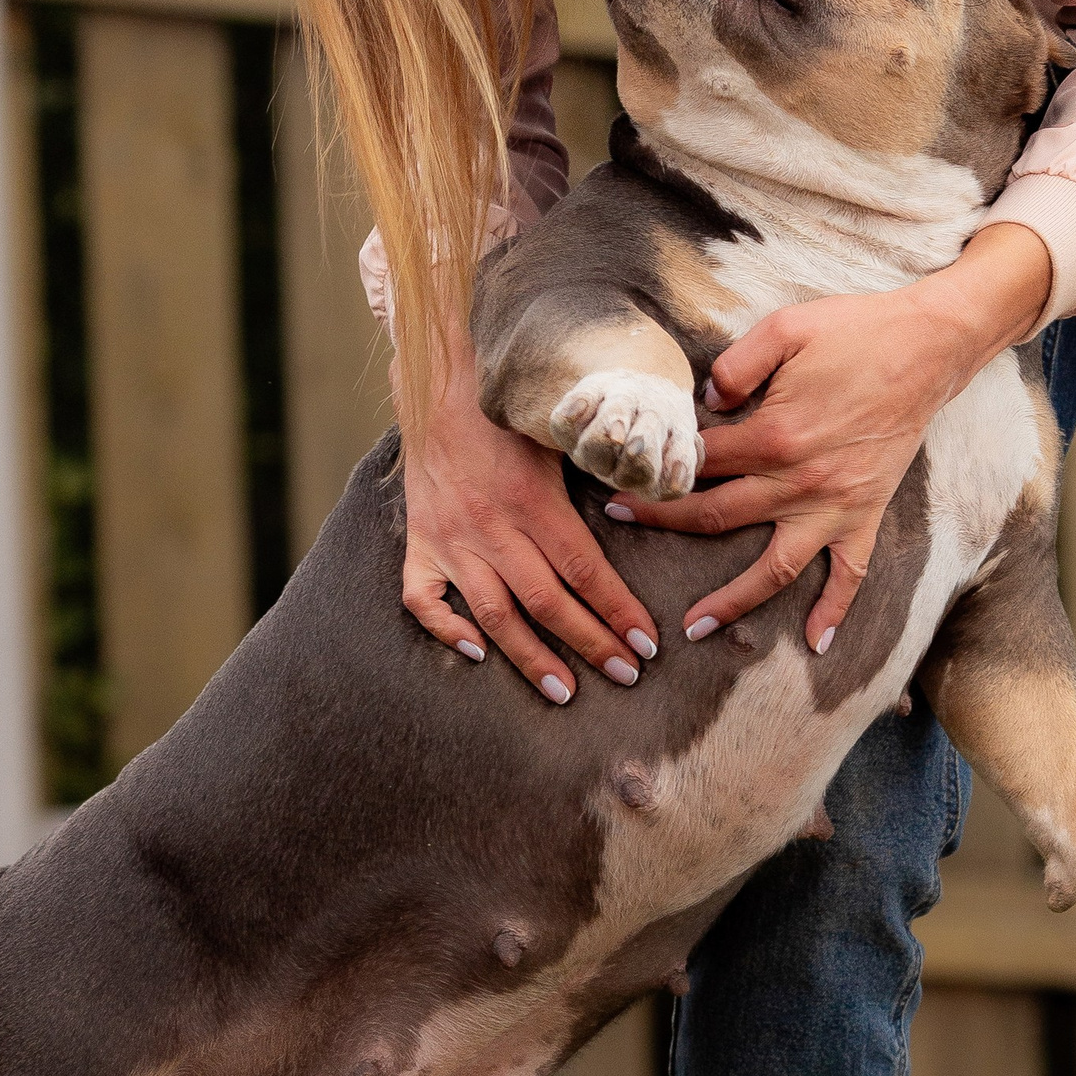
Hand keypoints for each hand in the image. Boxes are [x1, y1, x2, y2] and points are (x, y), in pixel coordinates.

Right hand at [400, 353, 662, 703]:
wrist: (435, 383)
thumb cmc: (510, 409)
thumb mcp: (560, 434)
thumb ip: (600, 470)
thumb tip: (656, 496)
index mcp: (532, 500)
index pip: (584, 569)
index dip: (618, 610)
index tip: (647, 643)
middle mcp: (490, 527)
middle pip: (546, 602)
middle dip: (591, 644)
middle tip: (626, 675)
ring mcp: (449, 539)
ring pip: (492, 614)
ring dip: (530, 658)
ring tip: (564, 691)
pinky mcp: (418, 542)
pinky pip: (422, 599)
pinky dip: (446, 630)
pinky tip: (475, 653)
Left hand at [609, 224, 1051, 651]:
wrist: (930, 345)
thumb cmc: (856, 331)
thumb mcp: (785, 328)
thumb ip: (735, 364)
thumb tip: (703, 401)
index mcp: (775, 435)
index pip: (699, 461)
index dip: (658, 464)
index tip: (622, 467)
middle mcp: (802, 481)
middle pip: (716, 515)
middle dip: (662, 521)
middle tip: (618, 522)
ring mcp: (836, 504)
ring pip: (776, 567)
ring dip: (734, 600)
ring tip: (695, 628)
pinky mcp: (866, 512)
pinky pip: (851, 573)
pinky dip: (834, 610)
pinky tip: (815, 642)